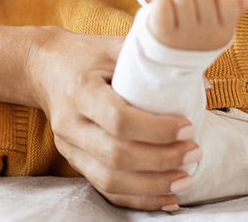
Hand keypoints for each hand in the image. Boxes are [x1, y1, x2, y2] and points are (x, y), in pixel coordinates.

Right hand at [28, 28, 197, 210]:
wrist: (42, 67)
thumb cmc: (86, 54)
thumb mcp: (116, 47)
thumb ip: (156, 62)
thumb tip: (205, 85)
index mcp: (81, 90)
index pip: (119, 119)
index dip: (156, 129)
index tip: (188, 127)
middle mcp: (71, 123)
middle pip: (116, 155)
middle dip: (161, 160)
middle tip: (195, 153)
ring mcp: (69, 146)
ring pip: (109, 179)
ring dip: (152, 186)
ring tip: (185, 180)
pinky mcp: (73, 160)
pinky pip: (104, 188)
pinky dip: (137, 199)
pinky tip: (166, 200)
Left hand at [148, 0, 247, 50]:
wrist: (165, 67)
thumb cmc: (194, 38)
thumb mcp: (217, 26)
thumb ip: (236, 7)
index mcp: (224, 34)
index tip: (204, 14)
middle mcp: (208, 36)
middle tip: (185, 16)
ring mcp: (185, 36)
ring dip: (173, 0)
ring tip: (173, 17)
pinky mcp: (163, 33)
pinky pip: (162, 2)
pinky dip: (159, 5)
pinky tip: (161, 19)